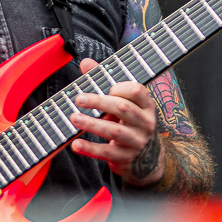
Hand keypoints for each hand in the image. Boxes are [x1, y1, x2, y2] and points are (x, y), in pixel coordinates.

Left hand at [69, 58, 164, 186]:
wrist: (148, 159)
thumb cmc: (130, 123)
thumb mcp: (124, 103)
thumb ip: (105, 82)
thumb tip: (86, 63)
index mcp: (146, 105)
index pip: (137, 91)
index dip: (120, 87)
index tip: (107, 88)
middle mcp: (144, 122)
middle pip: (123, 108)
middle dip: (99, 102)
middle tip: (79, 99)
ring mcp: (136, 141)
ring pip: (114, 131)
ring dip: (92, 124)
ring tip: (74, 118)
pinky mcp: (125, 157)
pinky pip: (106, 152)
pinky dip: (90, 148)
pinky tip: (76, 144)